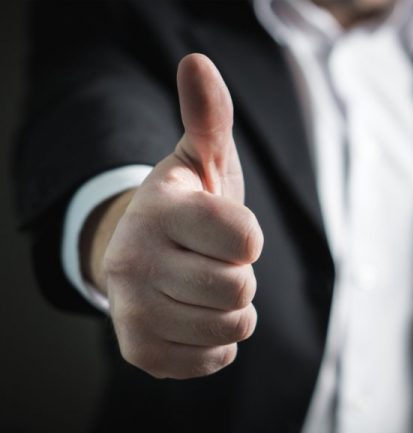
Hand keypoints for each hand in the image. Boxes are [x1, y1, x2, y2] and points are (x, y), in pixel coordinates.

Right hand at [82, 54, 262, 378]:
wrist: (144, 254)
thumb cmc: (187, 208)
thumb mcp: (200, 159)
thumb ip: (208, 116)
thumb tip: (198, 62)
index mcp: (159, 209)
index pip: (246, 238)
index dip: (248, 237)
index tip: (225, 230)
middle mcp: (134, 261)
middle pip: (239, 287)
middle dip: (239, 274)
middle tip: (212, 260)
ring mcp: (132, 311)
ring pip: (232, 327)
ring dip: (232, 308)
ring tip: (204, 286)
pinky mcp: (140, 352)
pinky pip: (217, 358)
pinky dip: (219, 340)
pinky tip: (195, 315)